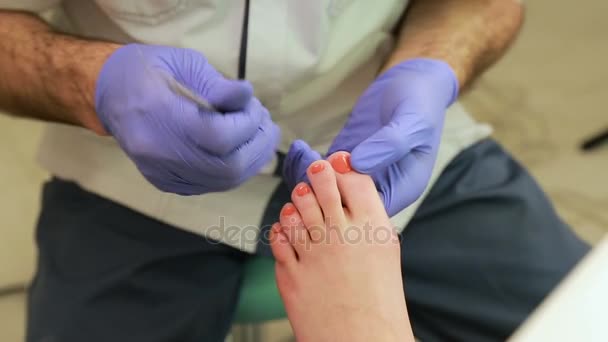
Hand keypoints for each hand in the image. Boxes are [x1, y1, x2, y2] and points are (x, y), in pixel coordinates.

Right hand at [96, 44, 279, 194]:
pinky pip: (210, 185)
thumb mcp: (183, 62)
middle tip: (266, 123)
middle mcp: (157, 152)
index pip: (218, 136)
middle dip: (257, 146)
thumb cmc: (147, 70)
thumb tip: (248, 97)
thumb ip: (217, 83)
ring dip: (252, 160)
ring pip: (222, 182)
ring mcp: (160, 173)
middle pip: (225, 167)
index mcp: (157, 114)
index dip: (246, 124)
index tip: (253, 105)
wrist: (108, 93)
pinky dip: (234, 169)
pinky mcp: (165, 183)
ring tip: (259, 135)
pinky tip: (241, 149)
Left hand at [284, 59, 456, 215]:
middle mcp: (381, 187)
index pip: (370, 215)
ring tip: (304, 160)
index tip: (330, 186)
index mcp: (402, 188)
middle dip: (325, 196)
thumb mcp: (412, 123)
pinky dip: (311, 166)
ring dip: (314, 181)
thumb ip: (389, 144)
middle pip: (347, 208)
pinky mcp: (345, 159)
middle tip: (312, 173)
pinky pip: (325, 172)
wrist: (411, 80)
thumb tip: (357, 165)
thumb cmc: (420, 103)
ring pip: (331, 192)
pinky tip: (300, 151)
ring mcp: (361, 173)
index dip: (347, 207)